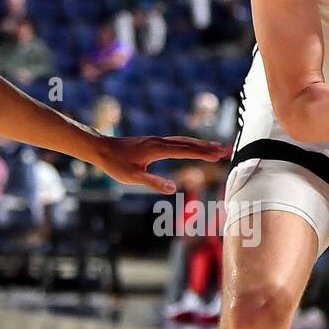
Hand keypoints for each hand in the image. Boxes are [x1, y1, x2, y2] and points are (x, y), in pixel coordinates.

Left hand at [96, 136, 225, 192]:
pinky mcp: (153, 141)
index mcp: (157, 149)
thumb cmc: (115, 164)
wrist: (101, 148)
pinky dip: (189, 143)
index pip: (185, 151)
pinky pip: (177, 141)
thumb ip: (153, 182)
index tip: (219, 155)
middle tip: (226, 150)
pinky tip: (193, 146)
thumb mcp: (133, 177)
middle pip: (189, 143)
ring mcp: (157, 140)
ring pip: (184, 140)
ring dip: (201, 143)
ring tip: (216, 147)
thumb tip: (172, 189)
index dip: (203, 153)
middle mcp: (160, 141)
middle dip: (208, 147)